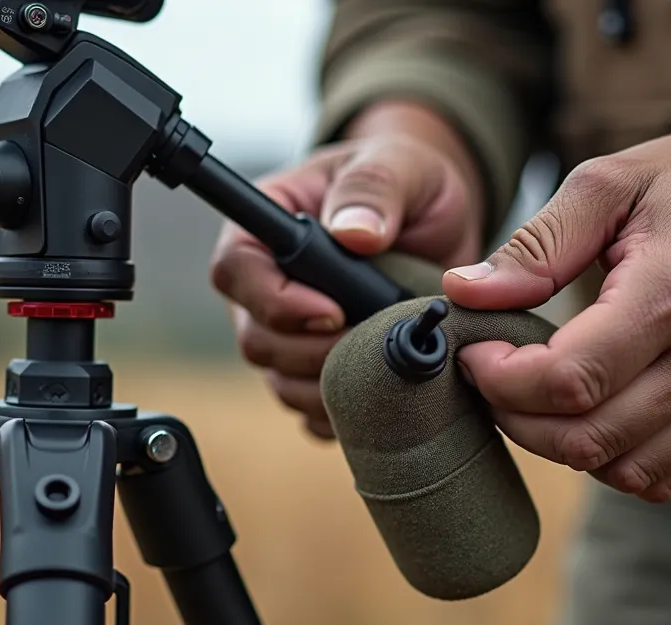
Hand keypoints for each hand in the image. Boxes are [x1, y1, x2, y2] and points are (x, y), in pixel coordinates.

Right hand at [210, 102, 484, 438]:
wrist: (436, 218)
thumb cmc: (404, 179)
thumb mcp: (398, 165)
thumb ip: (374, 189)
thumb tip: (355, 233)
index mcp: (265, 228)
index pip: (235, 270)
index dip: (275, 301)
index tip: (333, 312)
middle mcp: (265, 285)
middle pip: (256, 338)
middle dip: (313, 352)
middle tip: (375, 341)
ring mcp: (287, 333)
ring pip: (281, 381)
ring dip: (332, 386)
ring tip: (390, 364)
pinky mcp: (316, 369)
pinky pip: (312, 411)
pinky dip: (346, 413)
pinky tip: (386, 394)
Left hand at [444, 115, 670, 501]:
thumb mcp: (610, 182)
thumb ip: (535, 245)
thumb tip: (463, 293)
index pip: (568, 380)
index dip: (502, 381)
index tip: (475, 352)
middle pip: (588, 438)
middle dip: (517, 418)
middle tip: (494, 377)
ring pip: (623, 470)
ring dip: (561, 445)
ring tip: (538, 395)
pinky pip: (667, 476)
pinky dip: (614, 460)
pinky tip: (594, 412)